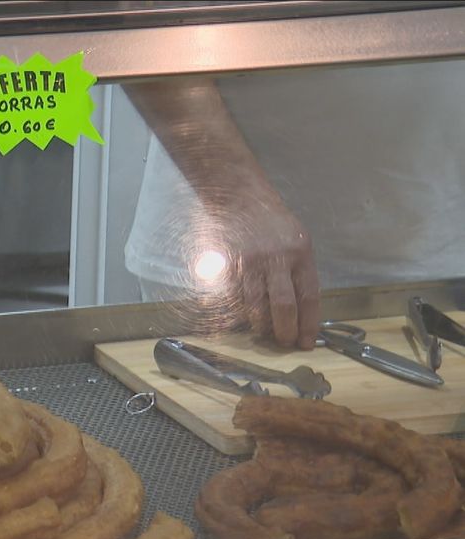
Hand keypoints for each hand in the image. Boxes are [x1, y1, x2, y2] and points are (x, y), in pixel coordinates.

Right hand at [124, 78, 320, 349]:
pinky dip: (238, 310)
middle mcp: (277, 258)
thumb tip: (300, 307)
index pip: (308, 295)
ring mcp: (250, 262)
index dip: (308, 323)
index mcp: (300, 252)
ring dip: (259, 324)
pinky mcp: (229, 263)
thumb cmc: (270, 218)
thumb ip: (297, 270)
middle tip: (284, 344)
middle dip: (284, 330)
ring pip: (255, 304)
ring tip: (263, 333)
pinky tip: (242, 318)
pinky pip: (234, 295)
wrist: (237, 194)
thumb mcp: (295, 239)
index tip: (307, 342)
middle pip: (283, 305)